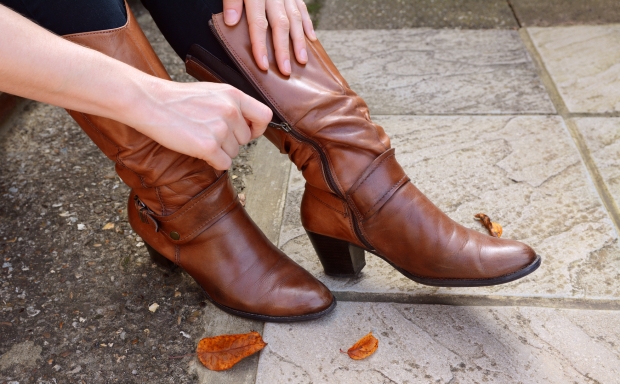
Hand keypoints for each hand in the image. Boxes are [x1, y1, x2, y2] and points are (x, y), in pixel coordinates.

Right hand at [0, 4, 271, 170]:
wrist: (148, 102)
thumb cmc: (177, 99)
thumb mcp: (212, 92)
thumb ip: (233, 106)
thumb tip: (251, 125)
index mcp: (234, 95)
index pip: (265, 116)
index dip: (257, 128)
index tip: (247, 133)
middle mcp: (231, 110)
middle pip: (247, 140)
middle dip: (232, 142)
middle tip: (209, 135)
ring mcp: (221, 128)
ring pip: (235, 153)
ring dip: (220, 152)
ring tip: (199, 137)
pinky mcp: (209, 146)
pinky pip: (224, 164)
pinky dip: (213, 162)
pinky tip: (197, 150)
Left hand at [223, 0, 316, 75]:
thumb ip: (232, 0)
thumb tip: (231, 22)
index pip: (258, 23)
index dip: (260, 46)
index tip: (263, 65)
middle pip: (280, 25)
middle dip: (283, 50)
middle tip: (285, 71)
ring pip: (295, 18)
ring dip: (299, 41)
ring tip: (301, 60)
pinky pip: (302, 8)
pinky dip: (307, 24)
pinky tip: (311, 38)